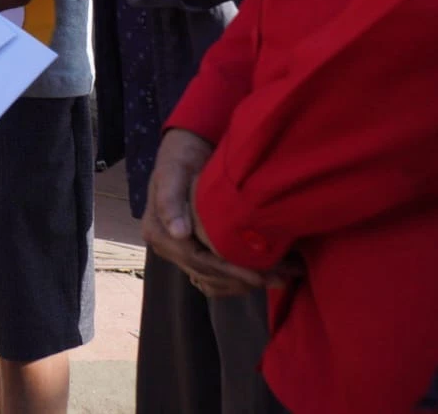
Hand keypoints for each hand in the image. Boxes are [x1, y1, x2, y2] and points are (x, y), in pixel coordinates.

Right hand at [143, 130, 267, 297]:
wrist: (183, 154)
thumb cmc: (179, 159)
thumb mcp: (172, 172)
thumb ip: (171, 200)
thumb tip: (179, 233)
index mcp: (157, 232)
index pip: (196, 260)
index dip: (228, 271)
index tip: (259, 276)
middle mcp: (166, 247)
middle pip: (207, 274)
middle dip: (244, 279)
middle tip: (280, 279)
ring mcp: (178, 252)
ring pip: (212, 281)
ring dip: (244, 283)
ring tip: (278, 279)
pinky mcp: (192, 252)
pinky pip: (213, 278)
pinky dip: (237, 281)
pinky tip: (260, 276)